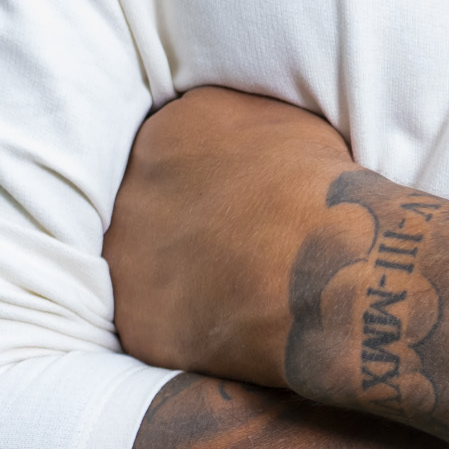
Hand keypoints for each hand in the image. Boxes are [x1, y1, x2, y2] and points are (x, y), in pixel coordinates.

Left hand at [107, 84, 345, 391]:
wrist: (323, 263)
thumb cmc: (320, 189)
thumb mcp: (283, 122)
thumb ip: (241, 129)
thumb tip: (239, 147)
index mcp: (166, 131)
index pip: (170, 151)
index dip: (204, 180)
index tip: (229, 202)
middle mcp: (132, 188)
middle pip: (148, 204)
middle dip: (180, 224)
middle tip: (224, 247)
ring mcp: (126, 255)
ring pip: (143, 264)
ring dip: (176, 275)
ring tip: (228, 289)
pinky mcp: (134, 318)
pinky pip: (153, 321)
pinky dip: (182, 326)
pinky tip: (225, 324)